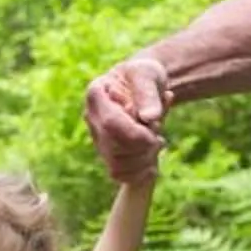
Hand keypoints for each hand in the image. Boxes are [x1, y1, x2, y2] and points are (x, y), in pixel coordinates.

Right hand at [84, 54, 171, 181]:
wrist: (145, 86)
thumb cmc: (145, 76)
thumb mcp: (148, 74)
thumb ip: (148, 92)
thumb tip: (151, 118)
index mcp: (96, 95)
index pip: (111, 125)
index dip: (137, 133)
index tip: (156, 125)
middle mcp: (92, 120)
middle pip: (115, 150)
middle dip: (144, 145)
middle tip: (158, 129)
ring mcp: (98, 139)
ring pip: (117, 167)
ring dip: (144, 159)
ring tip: (157, 141)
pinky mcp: (108, 154)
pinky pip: (120, 176)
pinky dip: (141, 173)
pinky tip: (153, 159)